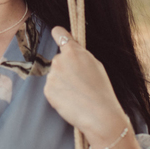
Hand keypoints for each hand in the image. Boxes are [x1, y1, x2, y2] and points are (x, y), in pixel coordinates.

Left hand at [43, 26, 131, 147]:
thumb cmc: (102, 90)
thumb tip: (70, 46)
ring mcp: (52, 75)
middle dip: (65, 68)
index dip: (59, 34)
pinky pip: (51, 88)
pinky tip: (71, 100)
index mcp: (73, 51)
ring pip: (55, 75)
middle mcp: (59, 60)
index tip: (58, 35)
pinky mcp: (47, 89)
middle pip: (58, 60)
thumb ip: (80, 54)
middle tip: (80, 82)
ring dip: (62, 82)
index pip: (59, 33)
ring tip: (77, 93)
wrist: (100, 115)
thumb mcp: (96, 65)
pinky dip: (58, 94)